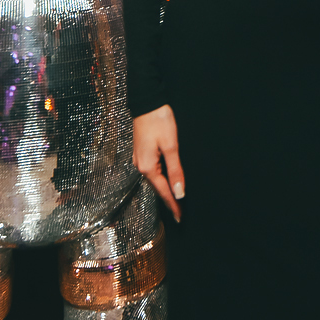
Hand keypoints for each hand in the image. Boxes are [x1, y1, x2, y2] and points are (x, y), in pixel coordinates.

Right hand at [133, 105, 184, 219]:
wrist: (147, 102)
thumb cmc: (159, 122)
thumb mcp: (171, 147)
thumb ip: (175, 171)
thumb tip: (179, 193)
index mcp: (147, 167)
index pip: (163, 191)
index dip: (172, 205)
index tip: (179, 217)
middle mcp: (140, 166)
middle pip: (157, 187)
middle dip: (168, 199)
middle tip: (179, 213)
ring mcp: (139, 159)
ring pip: (154, 179)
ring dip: (164, 190)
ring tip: (174, 201)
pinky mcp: (141, 152)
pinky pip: (152, 171)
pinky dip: (160, 179)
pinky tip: (166, 181)